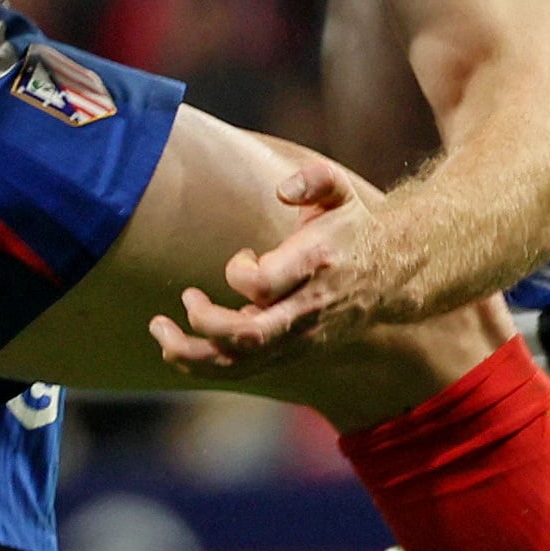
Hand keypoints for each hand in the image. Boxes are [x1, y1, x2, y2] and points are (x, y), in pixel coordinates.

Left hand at [149, 153, 389, 371]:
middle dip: (205, 322)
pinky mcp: (291, 352)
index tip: (242, 255)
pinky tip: (176, 347)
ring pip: (241, 362)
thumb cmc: (350, 228)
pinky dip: (204, 365)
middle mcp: (307, 310)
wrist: (390, 275)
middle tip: (186, 298)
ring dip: (192, 353)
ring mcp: (299, 337)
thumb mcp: (340, 192)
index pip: (263, 284)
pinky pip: (243, 371)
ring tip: (159, 329)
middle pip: (250, 335)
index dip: (238, 271)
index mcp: (315, 266)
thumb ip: (315, 180)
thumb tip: (283, 190)